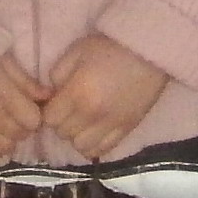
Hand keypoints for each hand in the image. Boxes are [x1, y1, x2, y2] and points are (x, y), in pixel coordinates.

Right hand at [0, 53, 49, 164]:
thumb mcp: (2, 58)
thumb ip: (25, 81)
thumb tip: (47, 96)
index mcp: (3, 93)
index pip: (32, 121)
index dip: (35, 115)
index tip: (30, 106)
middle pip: (19, 136)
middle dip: (23, 127)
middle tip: (17, 114)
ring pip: (3, 150)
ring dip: (8, 140)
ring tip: (3, 125)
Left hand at [43, 35, 169, 161]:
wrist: (148, 50)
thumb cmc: (109, 47)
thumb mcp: (77, 50)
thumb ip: (58, 74)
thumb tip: (52, 94)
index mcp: (77, 93)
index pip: (50, 119)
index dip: (49, 110)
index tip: (56, 102)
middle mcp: (92, 114)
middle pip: (63, 134)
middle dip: (63, 122)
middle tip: (70, 108)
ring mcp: (111, 125)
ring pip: (81, 146)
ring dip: (78, 135)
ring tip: (84, 121)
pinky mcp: (127, 130)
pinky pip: (103, 150)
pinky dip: (95, 144)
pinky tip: (96, 130)